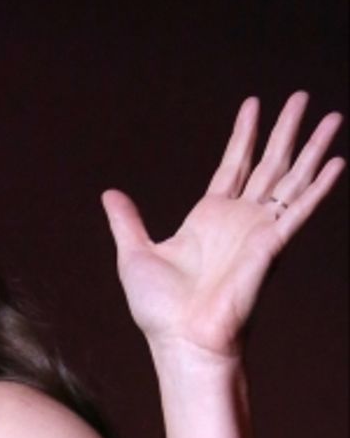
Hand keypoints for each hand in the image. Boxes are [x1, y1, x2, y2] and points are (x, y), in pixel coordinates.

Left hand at [101, 93, 342, 359]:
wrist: (181, 339)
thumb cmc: (160, 309)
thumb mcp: (134, 253)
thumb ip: (127, 221)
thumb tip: (110, 194)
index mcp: (208, 218)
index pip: (233, 164)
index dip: (245, 135)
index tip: (255, 105)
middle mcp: (239, 220)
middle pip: (269, 163)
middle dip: (285, 130)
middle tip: (302, 97)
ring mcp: (259, 231)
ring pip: (292, 178)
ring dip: (312, 148)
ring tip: (332, 116)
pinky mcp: (272, 245)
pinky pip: (300, 210)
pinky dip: (318, 187)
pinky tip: (336, 162)